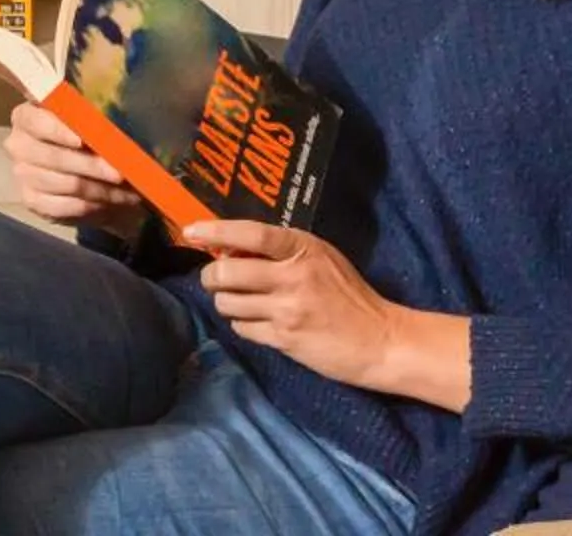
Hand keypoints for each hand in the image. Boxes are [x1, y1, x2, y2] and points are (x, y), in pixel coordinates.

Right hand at [4, 102, 148, 241]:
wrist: (78, 168)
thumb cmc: (84, 135)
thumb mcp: (87, 119)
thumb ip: (90, 118)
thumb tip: (107, 127)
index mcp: (25, 116)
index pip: (36, 122)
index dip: (59, 131)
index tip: (82, 140)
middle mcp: (17, 144)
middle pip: (55, 158)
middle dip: (92, 166)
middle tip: (121, 172)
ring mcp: (21, 174)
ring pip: (66, 184)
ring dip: (101, 189)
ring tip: (127, 191)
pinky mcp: (30, 200)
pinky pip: (63, 207)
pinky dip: (91, 206)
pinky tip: (110, 202)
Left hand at [192, 220, 407, 389]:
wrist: (381, 341)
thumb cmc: (350, 296)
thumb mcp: (322, 259)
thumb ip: (284, 251)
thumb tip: (233, 247)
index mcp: (304, 249)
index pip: (250, 234)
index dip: (215, 231)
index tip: (190, 231)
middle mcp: (293, 276)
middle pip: (226, 272)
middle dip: (211, 276)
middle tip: (216, 278)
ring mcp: (287, 310)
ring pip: (228, 303)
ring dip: (226, 302)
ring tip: (240, 302)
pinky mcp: (285, 340)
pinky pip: (242, 328)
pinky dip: (243, 324)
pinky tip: (258, 322)